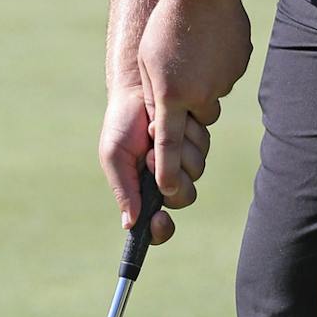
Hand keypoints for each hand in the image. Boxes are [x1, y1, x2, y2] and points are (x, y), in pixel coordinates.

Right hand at [98, 83, 210, 244]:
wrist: (137, 87)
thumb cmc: (120, 124)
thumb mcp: (114, 157)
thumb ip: (123, 190)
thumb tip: (129, 224)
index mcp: (144, 190)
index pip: (156, 225)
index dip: (161, 229)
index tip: (160, 219)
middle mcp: (167, 179)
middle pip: (183, 197)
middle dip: (170, 178)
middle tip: (149, 154)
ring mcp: (184, 159)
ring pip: (195, 171)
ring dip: (175, 150)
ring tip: (155, 128)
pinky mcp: (196, 140)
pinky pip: (202, 146)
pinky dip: (186, 133)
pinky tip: (171, 118)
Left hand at [137, 0, 250, 203]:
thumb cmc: (166, 23)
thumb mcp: (149, 62)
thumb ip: (155, 96)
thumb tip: (165, 124)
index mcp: (171, 95)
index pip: (168, 145)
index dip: (166, 170)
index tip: (165, 190)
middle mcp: (199, 94)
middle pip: (195, 121)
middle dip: (188, 110)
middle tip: (180, 80)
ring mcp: (223, 81)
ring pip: (210, 98)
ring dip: (202, 84)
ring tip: (193, 52)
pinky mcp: (238, 66)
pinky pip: (224, 76)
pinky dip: (216, 65)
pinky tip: (209, 41)